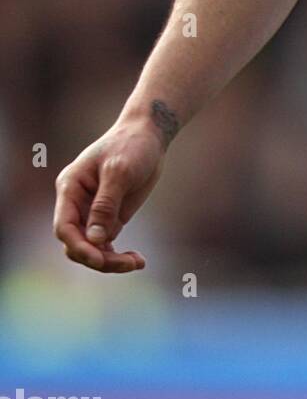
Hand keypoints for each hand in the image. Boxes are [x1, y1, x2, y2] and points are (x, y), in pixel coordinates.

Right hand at [53, 123, 165, 272]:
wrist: (150, 136)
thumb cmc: (131, 146)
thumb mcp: (119, 171)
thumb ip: (105, 204)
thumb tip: (95, 239)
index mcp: (70, 188)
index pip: (65, 226)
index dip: (79, 246)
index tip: (99, 259)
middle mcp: (77, 203)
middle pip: (76, 243)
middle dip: (98, 258)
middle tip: (129, 263)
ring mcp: (92, 212)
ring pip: (91, 248)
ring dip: (110, 260)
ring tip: (137, 262)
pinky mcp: (109, 218)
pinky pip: (105, 245)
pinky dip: (117, 255)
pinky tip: (138, 260)